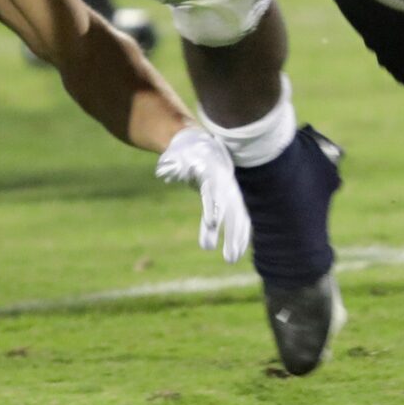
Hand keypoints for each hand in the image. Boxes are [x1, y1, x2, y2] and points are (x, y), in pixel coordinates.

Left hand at [156, 124, 250, 264]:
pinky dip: (240, 235)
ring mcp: (231, 192)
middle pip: (230, 209)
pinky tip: (237, 252)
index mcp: (210, 173)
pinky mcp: (232, 200)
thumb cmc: (185, 154)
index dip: (212, 206)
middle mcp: (225, 184)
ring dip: (237, 238)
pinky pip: (239, 219)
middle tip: (226, 255)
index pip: (212, 191)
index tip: (211, 222)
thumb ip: (171, 165)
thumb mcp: (175, 157)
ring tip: (231, 259)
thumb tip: (163, 173)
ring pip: (238, 217)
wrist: (202, 145)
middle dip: (230, 232)